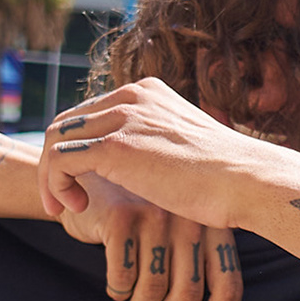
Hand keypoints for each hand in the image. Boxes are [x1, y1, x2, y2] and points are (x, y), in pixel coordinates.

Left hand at [40, 78, 269, 236]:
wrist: (247, 183)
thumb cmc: (226, 177)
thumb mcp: (185, 147)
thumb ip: (157, 143)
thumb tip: (145, 163)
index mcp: (146, 91)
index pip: (88, 114)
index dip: (76, 150)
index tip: (83, 184)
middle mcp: (130, 95)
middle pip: (66, 123)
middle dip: (56, 163)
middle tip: (65, 200)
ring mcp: (122, 117)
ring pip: (55, 140)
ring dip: (52, 177)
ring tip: (67, 208)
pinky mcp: (115, 146)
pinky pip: (59, 160)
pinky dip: (57, 186)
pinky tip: (78, 209)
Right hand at [45, 158, 244, 300]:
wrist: (90, 179)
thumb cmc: (138, 218)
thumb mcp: (176, 231)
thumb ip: (195, 261)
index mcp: (212, 226)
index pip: (228, 284)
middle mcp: (190, 218)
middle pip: (189, 293)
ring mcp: (156, 215)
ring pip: (154, 289)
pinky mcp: (122, 217)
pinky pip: (123, 276)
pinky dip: (118, 292)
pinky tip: (114, 292)